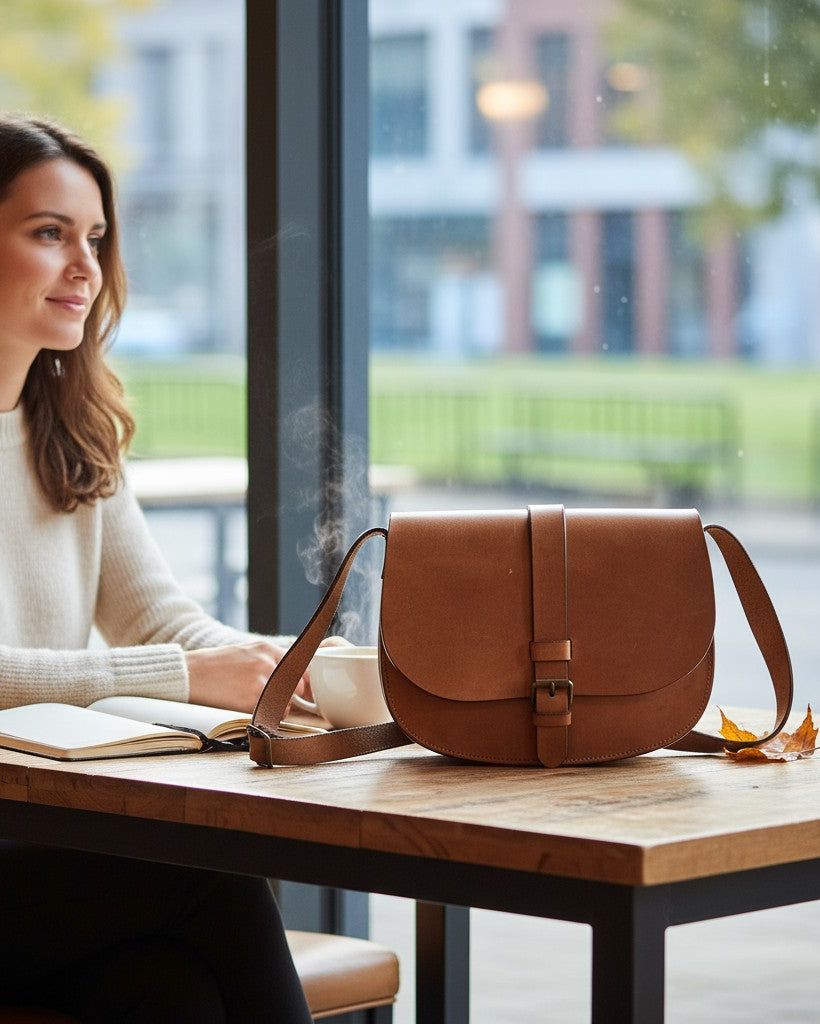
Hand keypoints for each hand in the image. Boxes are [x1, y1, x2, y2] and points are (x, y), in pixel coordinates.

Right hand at [185, 635, 352, 713]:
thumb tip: (293, 676)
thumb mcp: (246, 652)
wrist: (190, 674)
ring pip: (286, 699)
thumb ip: (269, 659)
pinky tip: (255, 708)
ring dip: (282, 706)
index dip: (305, 678)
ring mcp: (259, 682)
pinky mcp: (250, 700)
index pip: (300, 663)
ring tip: (265, 703)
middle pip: (297, 683)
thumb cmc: (216, 664)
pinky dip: (268, 713)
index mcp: (266, 648)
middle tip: (288, 700)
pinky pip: (271, 711)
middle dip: (294, 693)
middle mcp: (266, 662)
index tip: (305, 688)